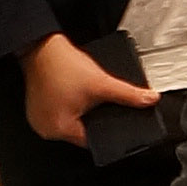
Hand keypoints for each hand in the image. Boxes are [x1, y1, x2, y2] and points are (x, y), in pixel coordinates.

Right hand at [22, 31, 156, 148]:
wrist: (43, 45)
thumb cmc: (62, 65)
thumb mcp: (101, 82)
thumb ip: (128, 94)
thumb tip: (149, 100)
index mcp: (59, 129)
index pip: (93, 140)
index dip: (106, 126)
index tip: (109, 114)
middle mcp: (46, 128)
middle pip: (82, 131)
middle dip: (93, 117)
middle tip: (91, 98)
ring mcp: (39, 118)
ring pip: (72, 121)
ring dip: (80, 111)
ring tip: (78, 93)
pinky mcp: (38, 108)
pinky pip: (60, 112)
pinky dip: (69, 105)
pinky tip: (70, 91)